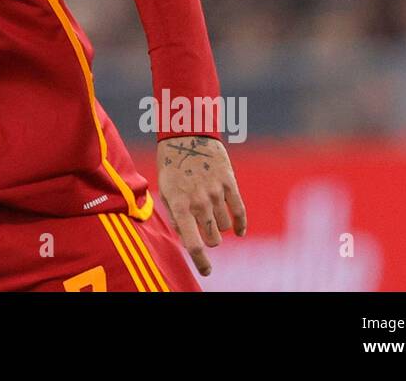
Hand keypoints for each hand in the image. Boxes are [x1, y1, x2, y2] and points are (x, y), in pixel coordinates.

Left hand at [157, 135, 246, 276]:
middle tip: (204, 231)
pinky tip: (238, 231)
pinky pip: (239, 211)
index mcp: (180, 204)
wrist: (186, 134)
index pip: (193, 243)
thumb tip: (185, 236)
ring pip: (224, 227)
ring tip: (211, 215)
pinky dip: (240, 224)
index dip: (201, 262)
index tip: (207, 271)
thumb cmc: (172, 165)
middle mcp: (199, 201)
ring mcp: (215, 193)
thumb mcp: (165, 190)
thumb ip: (175, 215)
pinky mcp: (229, 183)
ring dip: (219, 227)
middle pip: (212, 239)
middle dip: (209, 239)